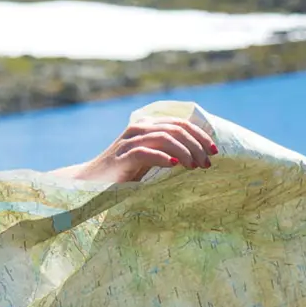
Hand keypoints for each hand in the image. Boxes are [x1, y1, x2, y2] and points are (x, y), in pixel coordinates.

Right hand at [69, 117, 218, 183]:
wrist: (91, 182)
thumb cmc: (124, 173)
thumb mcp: (150, 159)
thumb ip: (168, 151)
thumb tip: (199, 155)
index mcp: (148, 125)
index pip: (180, 123)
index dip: (200, 135)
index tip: (214, 151)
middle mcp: (139, 128)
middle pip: (176, 129)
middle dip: (196, 145)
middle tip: (207, 163)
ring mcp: (130, 141)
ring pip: (165, 138)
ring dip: (184, 152)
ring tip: (195, 167)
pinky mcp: (123, 156)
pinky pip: (146, 152)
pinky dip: (162, 157)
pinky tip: (175, 165)